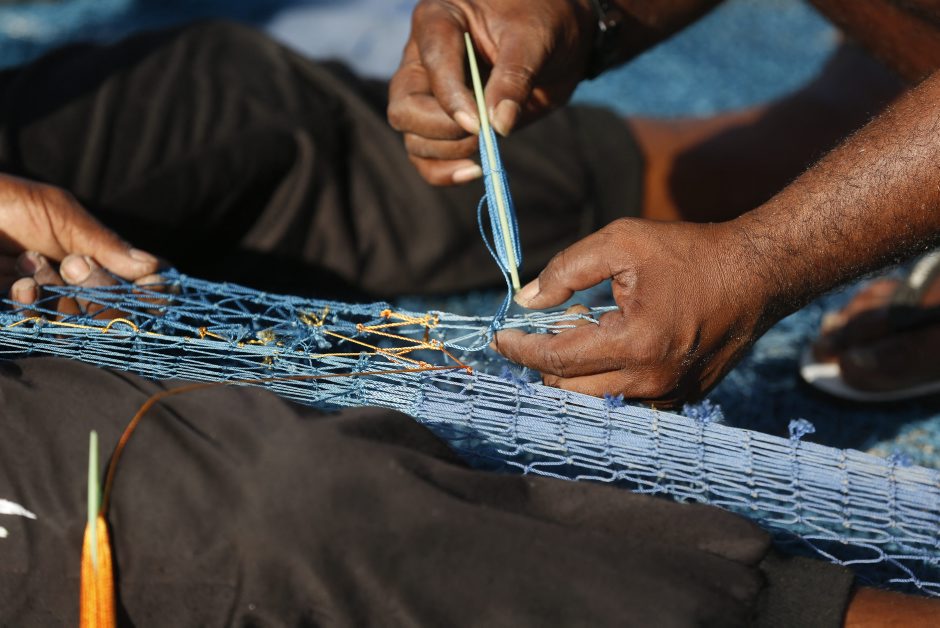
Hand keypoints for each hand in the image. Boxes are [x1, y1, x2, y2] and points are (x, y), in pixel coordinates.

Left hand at [0, 174, 159, 310]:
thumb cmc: (6, 203)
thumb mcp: (62, 216)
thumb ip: (106, 244)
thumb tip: (157, 269)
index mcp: (96, 258)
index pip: (138, 287)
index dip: (147, 293)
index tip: (149, 288)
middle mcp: (77, 285)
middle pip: (113, 310)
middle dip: (95, 288)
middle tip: (72, 263)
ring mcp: (48, 301)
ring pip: (77, 321)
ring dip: (58, 295)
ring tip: (30, 265)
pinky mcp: (20, 314)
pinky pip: (40, 325)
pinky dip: (32, 304)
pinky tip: (18, 283)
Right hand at [387, 0, 594, 184]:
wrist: (557, 40)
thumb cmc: (542, 21)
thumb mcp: (534, 39)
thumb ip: (515, 77)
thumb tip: (498, 126)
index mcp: (439, 21)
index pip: (432, 64)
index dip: (452, 99)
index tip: (480, 123)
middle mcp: (423, 61)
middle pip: (405, 109)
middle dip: (442, 130)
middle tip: (482, 133)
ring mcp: (428, 96)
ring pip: (412, 137)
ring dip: (447, 152)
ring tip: (486, 144)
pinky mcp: (442, 124)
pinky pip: (425, 158)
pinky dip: (444, 171)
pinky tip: (474, 171)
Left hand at [492, 218, 771, 406]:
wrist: (756, 275)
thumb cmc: (688, 252)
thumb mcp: (622, 241)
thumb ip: (566, 270)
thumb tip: (526, 302)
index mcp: (634, 343)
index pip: (555, 360)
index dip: (519, 350)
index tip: (498, 338)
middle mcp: (650, 381)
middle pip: (568, 390)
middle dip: (543, 362)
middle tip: (544, 327)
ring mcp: (669, 397)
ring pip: (594, 402)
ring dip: (573, 375)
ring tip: (582, 330)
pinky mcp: (682, 400)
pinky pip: (624, 403)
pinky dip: (603, 382)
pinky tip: (608, 348)